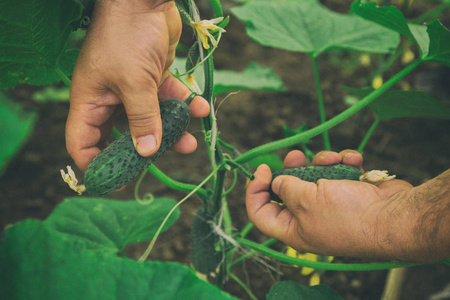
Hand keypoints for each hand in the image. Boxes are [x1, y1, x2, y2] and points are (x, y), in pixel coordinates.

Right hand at [66, 0, 208, 171]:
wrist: (147, 0)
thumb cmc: (129, 36)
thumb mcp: (135, 82)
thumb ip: (143, 119)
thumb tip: (147, 153)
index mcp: (91, 100)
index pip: (83, 141)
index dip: (95, 164)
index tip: (116, 181)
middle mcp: (110, 98)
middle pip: (122, 135)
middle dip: (143, 150)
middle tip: (161, 163)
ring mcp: (133, 89)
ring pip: (151, 121)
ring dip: (171, 132)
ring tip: (191, 144)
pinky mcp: (154, 78)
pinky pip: (168, 100)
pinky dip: (184, 106)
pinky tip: (200, 108)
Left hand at [244, 149, 444, 261]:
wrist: (393, 217)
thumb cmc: (346, 216)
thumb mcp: (305, 201)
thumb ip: (286, 188)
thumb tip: (277, 183)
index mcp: (293, 230)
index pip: (261, 214)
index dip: (255, 191)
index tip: (262, 169)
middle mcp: (309, 219)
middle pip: (288, 190)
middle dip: (292, 168)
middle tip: (295, 155)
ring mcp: (330, 205)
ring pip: (314, 176)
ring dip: (322, 162)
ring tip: (333, 158)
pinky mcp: (349, 192)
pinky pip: (338, 172)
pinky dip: (344, 163)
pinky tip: (353, 160)